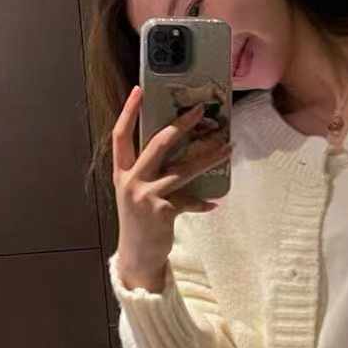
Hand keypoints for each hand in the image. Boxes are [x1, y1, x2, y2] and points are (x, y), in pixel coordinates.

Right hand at [112, 86, 232, 283]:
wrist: (137, 257)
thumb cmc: (141, 221)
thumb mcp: (137, 193)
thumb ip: (151, 172)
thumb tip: (181, 150)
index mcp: (122, 173)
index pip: (120, 135)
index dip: (128, 112)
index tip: (138, 90)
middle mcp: (131, 181)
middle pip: (157, 144)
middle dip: (181, 125)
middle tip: (200, 111)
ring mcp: (146, 196)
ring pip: (183, 169)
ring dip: (208, 157)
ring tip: (227, 148)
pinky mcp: (163, 212)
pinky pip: (189, 200)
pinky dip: (202, 202)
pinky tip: (213, 203)